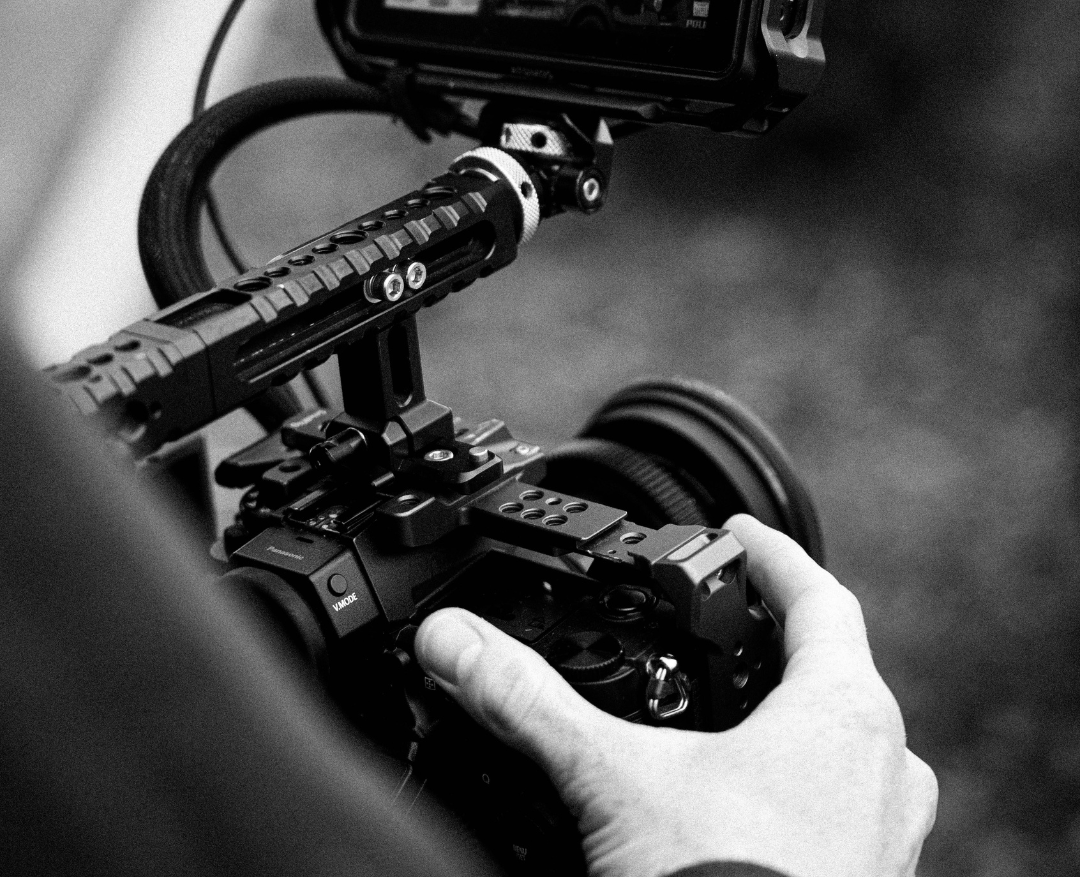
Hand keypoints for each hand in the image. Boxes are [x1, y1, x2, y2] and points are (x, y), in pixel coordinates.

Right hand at [414, 514, 937, 876]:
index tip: (736, 534)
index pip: (818, 594)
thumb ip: (528, 701)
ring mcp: (887, 831)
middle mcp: (884, 765)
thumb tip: (457, 642)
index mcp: (843, 711)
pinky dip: (805, 779)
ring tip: (744, 702)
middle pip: (840, 665)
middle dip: (781, 634)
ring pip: (855, 740)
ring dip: (803, 710)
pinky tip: (750, 800)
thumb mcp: (611, 779)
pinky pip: (849, 802)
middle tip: (731, 615)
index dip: (770, 554)